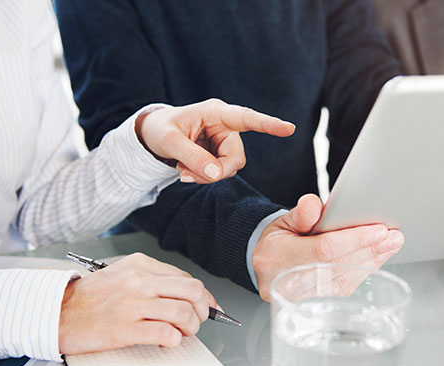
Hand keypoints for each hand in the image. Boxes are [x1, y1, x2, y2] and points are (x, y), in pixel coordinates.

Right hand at [59, 253, 216, 354]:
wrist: (57, 313)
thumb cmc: (89, 298)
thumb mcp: (122, 275)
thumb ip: (152, 280)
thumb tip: (186, 294)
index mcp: (140, 265)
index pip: (186, 277)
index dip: (204, 296)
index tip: (208, 307)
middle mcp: (139, 281)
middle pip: (193, 291)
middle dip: (203, 310)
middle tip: (196, 321)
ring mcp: (133, 304)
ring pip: (185, 312)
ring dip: (190, 328)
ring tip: (181, 333)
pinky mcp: (126, 328)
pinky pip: (167, 334)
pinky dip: (173, 341)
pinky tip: (165, 341)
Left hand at [137, 99, 295, 182]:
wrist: (154, 134)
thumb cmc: (160, 129)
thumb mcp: (169, 141)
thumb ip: (192, 156)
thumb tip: (216, 174)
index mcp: (215, 112)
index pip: (246, 118)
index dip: (268, 124)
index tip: (289, 128)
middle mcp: (225, 125)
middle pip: (235, 156)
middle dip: (214, 171)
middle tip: (185, 175)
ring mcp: (225, 141)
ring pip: (230, 167)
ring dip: (207, 175)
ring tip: (182, 169)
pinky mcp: (221, 154)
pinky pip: (222, 172)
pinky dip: (204, 176)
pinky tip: (187, 170)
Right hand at [251, 194, 404, 300]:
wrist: (266, 269)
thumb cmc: (277, 244)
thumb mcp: (283, 222)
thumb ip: (301, 213)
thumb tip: (314, 205)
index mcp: (276, 258)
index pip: (322, 250)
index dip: (353, 240)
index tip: (378, 230)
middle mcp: (287, 283)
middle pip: (337, 267)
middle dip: (369, 250)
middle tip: (392, 236)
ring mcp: (300, 300)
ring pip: (344, 281)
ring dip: (371, 261)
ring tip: (389, 245)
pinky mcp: (315, 306)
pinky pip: (344, 289)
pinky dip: (363, 272)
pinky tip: (376, 259)